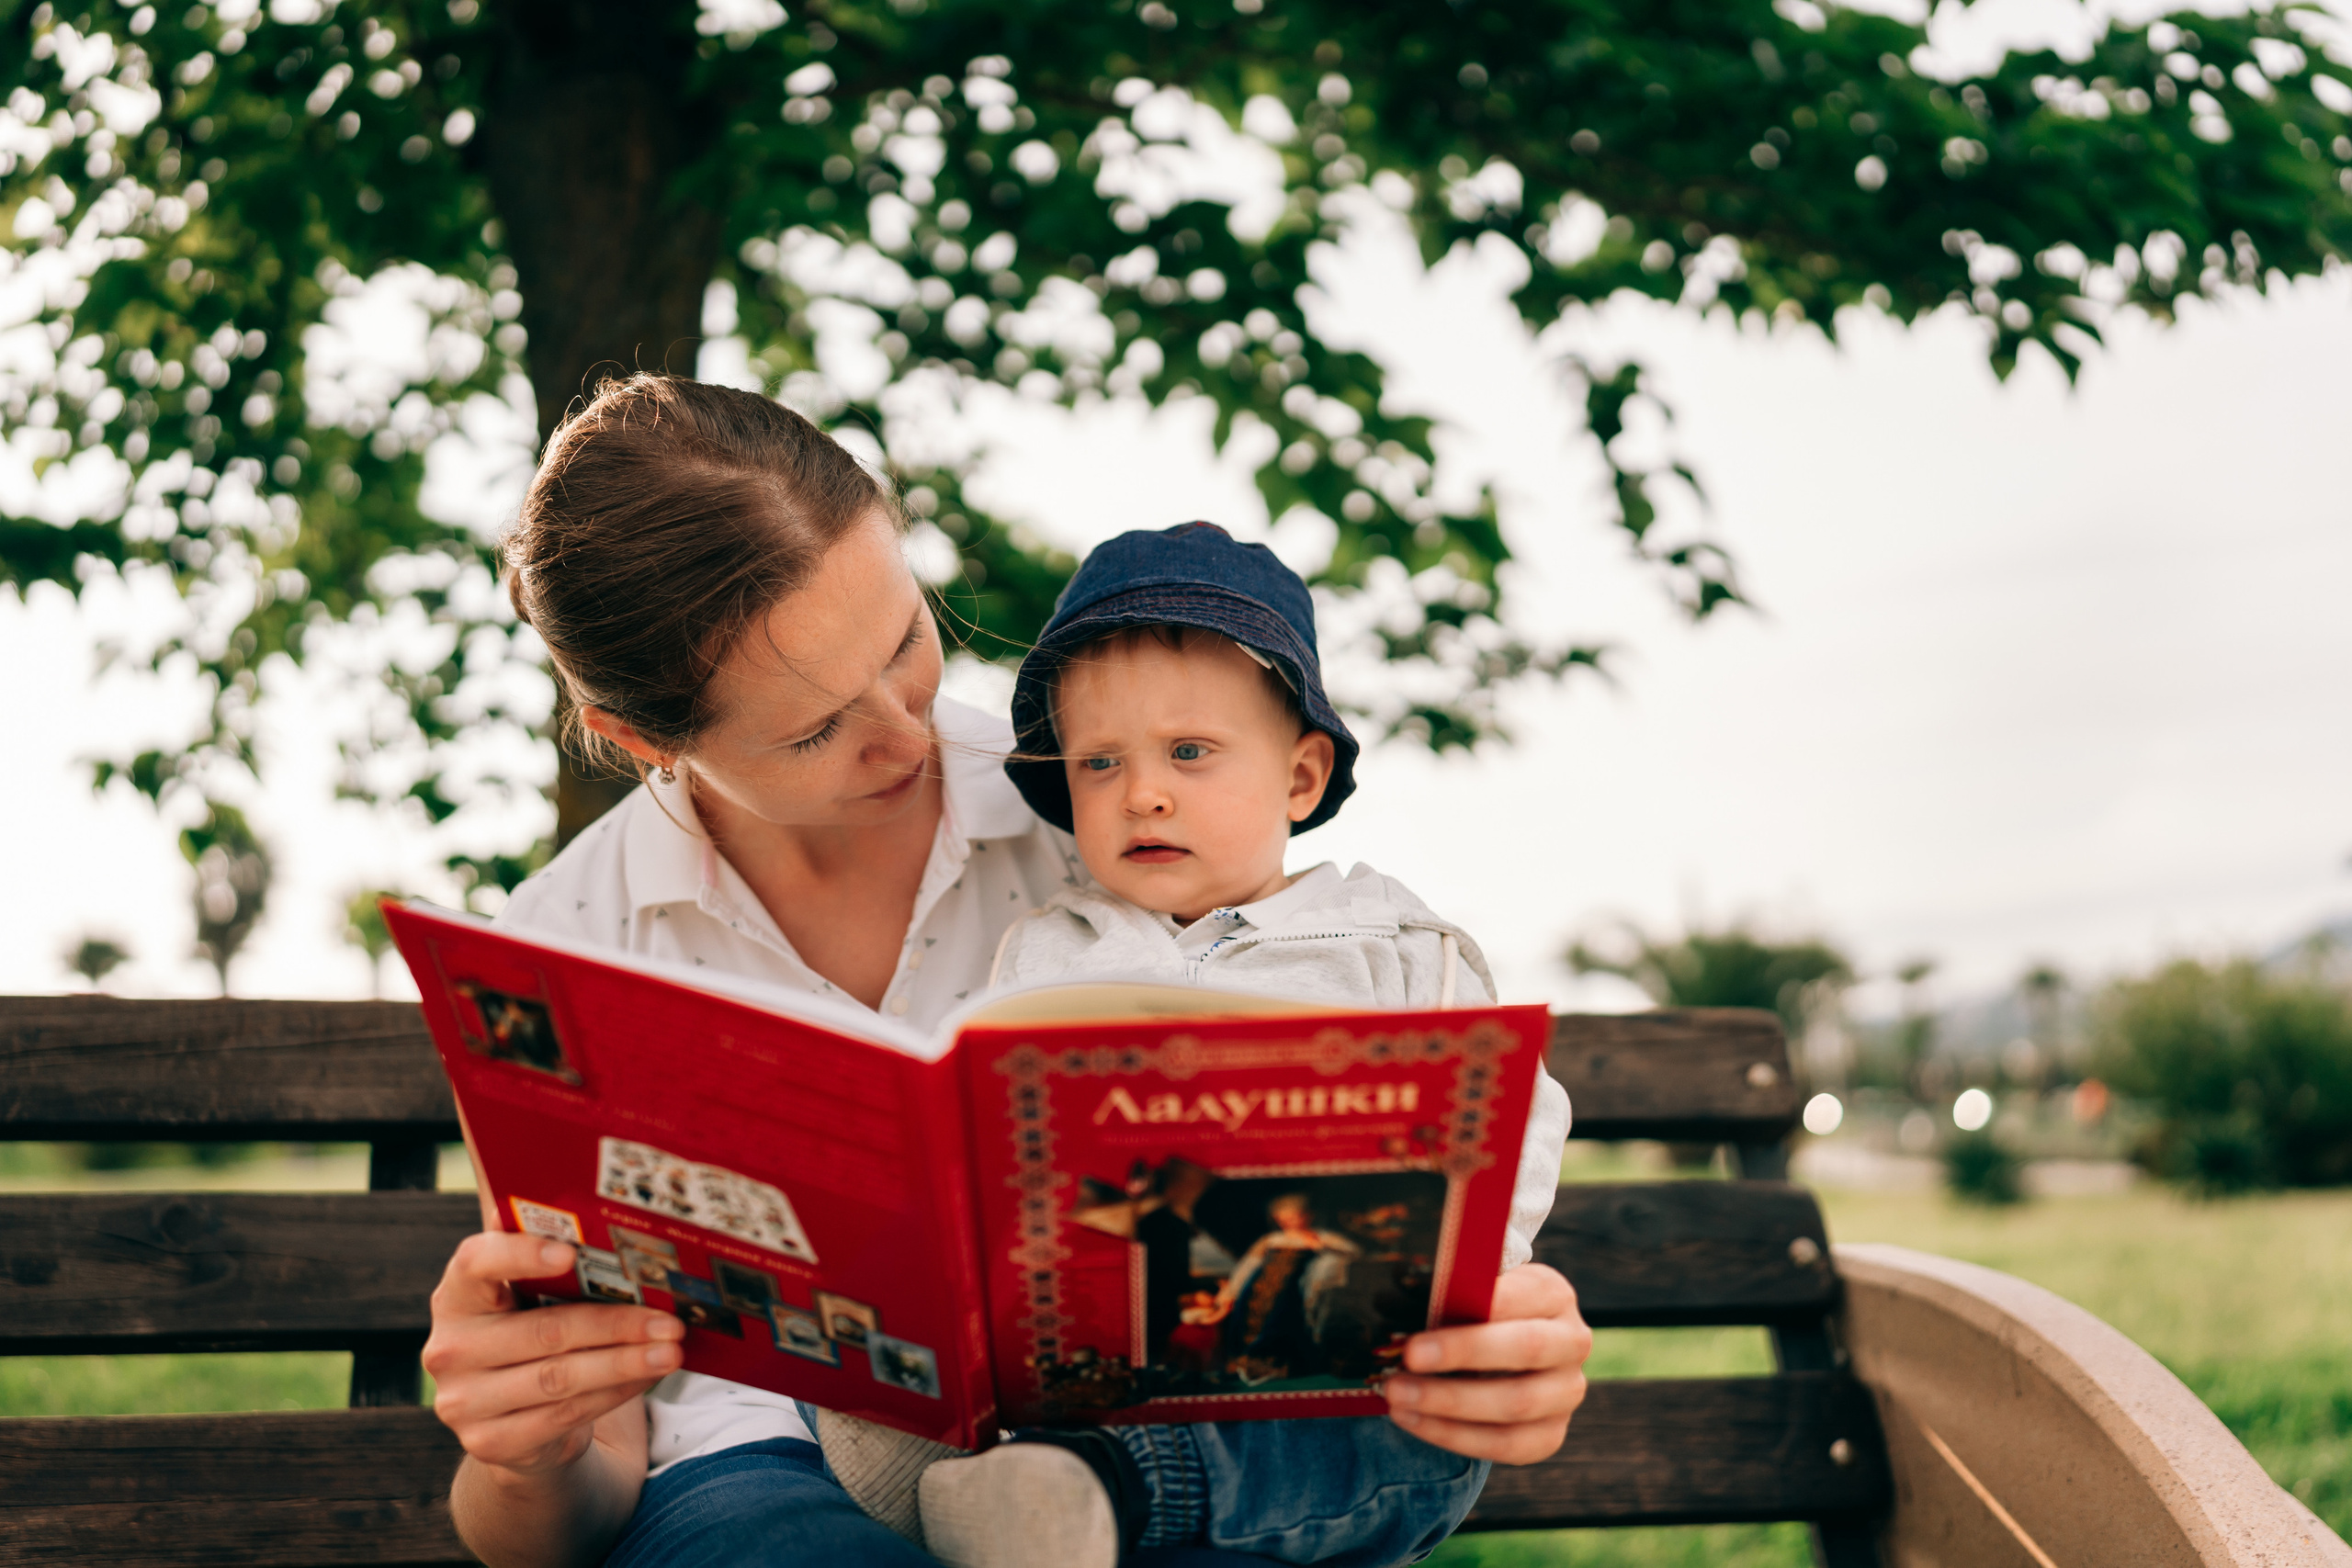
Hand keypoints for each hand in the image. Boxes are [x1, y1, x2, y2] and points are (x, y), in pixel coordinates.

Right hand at [423, 1232, 684, 1478]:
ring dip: (624, 1363)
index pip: (476, 1263)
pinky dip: (615, 1393)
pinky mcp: (489, 1442)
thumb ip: (546, 1253)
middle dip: (615, 1325)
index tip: (569, 1252)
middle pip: (542, 1331)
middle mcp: (449, 1348)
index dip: (520, 1254)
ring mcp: (463, 1401)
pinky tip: (647, 1377)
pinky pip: (565, 1415)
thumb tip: (591, 1201)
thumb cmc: (532, 1333)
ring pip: (560, 1378)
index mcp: (456, 1294)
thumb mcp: (529, 1296)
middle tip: (669, 1321)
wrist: (513, 1420)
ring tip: (672, 1351)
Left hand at [1381, 1262, 1591, 1464]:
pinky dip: (1453, 1435)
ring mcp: (1567, 1392)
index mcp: (1553, 1294)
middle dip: (1462, 1353)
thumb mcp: (1471, 1288)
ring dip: (1448, 1403)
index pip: (1520, 1297)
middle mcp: (1572, 1342)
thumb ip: (1453, 1288)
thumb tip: (1406, 1292)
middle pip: (1527, 1348)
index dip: (1476, 1304)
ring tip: (1397, 1395)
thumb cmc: (1476, 1311)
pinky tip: (1412, 1420)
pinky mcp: (1551, 1433)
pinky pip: (1506, 1445)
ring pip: (1516, 1404)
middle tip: (1407, 1358)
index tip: (1430, 1318)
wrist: (1500, 1349)